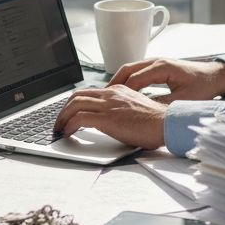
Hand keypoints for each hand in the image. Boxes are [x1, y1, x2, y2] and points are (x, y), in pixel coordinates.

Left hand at [53, 85, 167, 148]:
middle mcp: (111, 94)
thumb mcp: (135, 109)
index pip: (89, 92)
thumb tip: (109, 120)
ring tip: (59, 129)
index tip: (70, 114)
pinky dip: (69, 125)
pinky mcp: (106, 118)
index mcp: (118, 90)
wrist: (165, 124)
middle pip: (77, 96)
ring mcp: (108, 105)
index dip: (75, 103)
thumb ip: (120, 109)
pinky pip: (79, 118)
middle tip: (59, 121)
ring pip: (74, 104)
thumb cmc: (156, 122)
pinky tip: (67, 133)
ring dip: (62, 117)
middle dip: (64, 109)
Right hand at [108, 58, 224, 103]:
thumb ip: (162, 105)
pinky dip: (126, 80)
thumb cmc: (203, 87)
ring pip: (130, 69)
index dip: (121, 93)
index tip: (111, 104)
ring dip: (118, 81)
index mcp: (162, 67)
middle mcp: (156, 61)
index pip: (134, 79)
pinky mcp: (158, 67)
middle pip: (127, 69)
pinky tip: (123, 91)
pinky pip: (136, 71)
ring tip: (108, 96)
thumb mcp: (183, 100)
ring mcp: (156, 62)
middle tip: (102, 98)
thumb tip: (143, 113)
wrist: (216, 76)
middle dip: (113, 84)